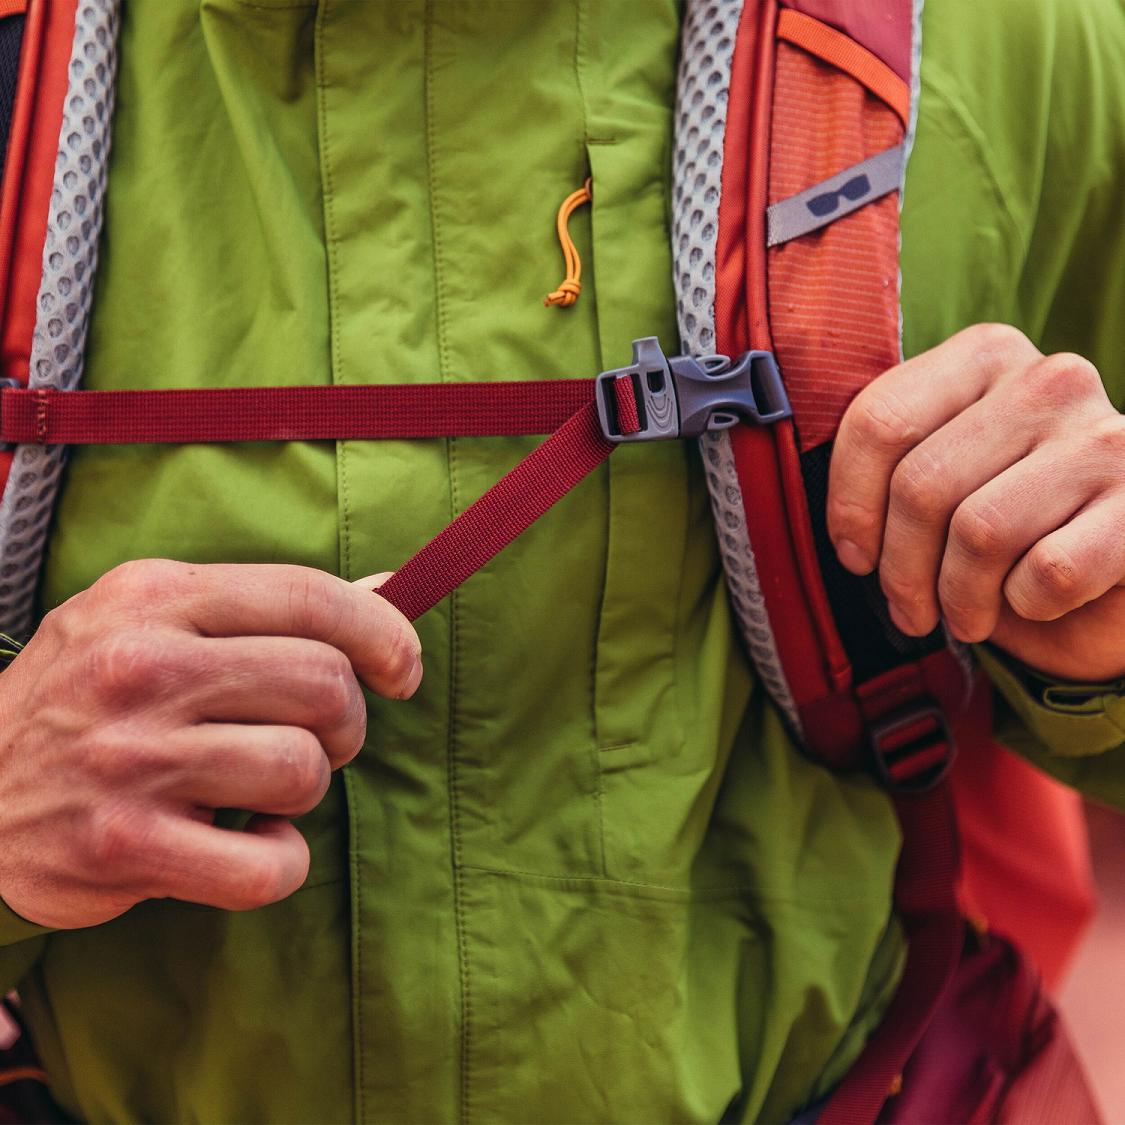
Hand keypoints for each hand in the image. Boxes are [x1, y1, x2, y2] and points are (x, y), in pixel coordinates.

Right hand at [0, 560, 421, 928]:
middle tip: (315, 738)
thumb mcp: (152, 620)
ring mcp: (130, 759)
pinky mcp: (124, 847)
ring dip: (306, 789)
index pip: (309, 595)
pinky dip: (279, 861)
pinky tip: (245, 843)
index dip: (383, 633)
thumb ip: (265, 606)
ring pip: (302, 770)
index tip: (402, 669)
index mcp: (154, 596)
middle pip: (323, 684)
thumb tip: (388, 589)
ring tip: (260, 790)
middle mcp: (141, 668)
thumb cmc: (85, 699)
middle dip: (345, 721)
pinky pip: (270, 865)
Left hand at [827, 324, 1124, 681]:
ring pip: (980, 531)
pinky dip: (1027, 606)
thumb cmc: (1015, 529)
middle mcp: (1050, 380)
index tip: (855, 557)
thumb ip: (895, 474)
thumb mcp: (945, 481)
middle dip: (901, 570)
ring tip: (966, 617)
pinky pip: (1048, 571)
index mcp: (986, 356)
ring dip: (960, 598)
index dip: (850, 505)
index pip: (880, 420)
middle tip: (912, 610)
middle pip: (921, 484)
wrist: (1117, 578)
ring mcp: (1104, 438)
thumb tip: (845, 536)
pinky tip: (1033, 602)